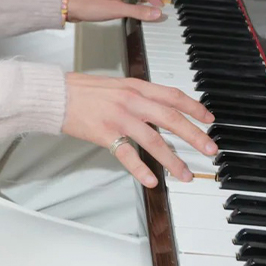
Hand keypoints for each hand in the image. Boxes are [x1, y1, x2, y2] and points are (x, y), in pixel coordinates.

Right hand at [62, 72, 216, 187]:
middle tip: (209, 149)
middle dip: (194, 135)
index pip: (173, 95)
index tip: (208, 119)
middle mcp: (131, 100)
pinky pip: (127, 155)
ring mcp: (118, 118)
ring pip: (154, 140)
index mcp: (135, 86)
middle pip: (171, 118)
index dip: (194, 107)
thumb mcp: (116, 85)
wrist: (56, 94)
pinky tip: (151, 180)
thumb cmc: (83, 90)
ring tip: (185, 174)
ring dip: (173, 159)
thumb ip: (138, 94)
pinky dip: (141, 169)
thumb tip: (159, 107)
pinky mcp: (105, 134)